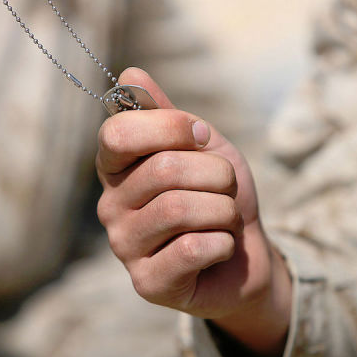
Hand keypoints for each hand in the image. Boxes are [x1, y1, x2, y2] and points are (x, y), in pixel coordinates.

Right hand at [96, 68, 290, 355]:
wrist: (245, 253)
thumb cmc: (219, 194)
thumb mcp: (202, 147)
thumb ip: (167, 115)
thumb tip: (130, 72)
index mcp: (118, 168)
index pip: (118, 133)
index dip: (172, 127)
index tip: (202, 136)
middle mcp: (111, 206)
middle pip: (163, 169)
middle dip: (215, 174)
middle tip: (226, 187)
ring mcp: (125, 247)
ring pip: (179, 208)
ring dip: (224, 209)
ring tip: (225, 218)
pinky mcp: (147, 284)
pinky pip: (192, 249)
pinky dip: (224, 242)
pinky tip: (220, 248)